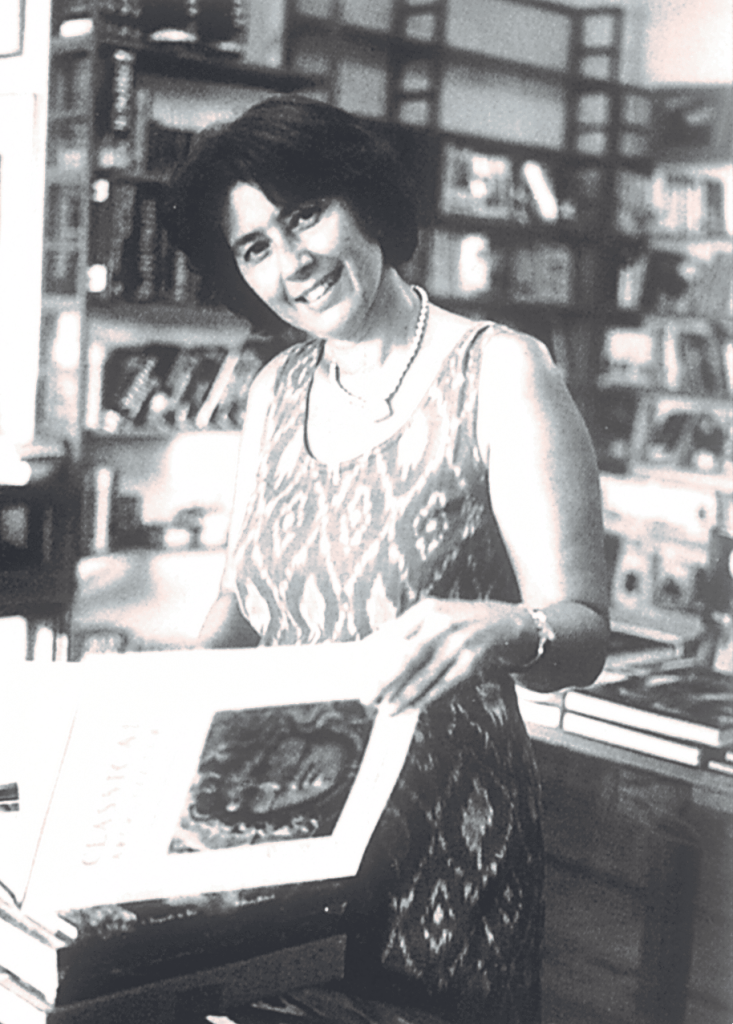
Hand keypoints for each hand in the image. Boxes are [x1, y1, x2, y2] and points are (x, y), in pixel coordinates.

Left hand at [364, 597, 522, 713]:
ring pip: (425, 676)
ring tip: (388, 709)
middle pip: (406, 657)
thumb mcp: (434, 614)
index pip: (393, 634)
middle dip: (384, 681)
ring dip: (404, 696)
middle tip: (368, 697)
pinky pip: (444, 684)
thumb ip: (407, 629)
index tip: (359, 673)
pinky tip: (414, 707)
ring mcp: (457, 643)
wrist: (500, 622)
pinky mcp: (470, 660)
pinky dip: (427, 697)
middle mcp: (441, 624)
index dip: (374, 655)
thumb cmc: (458, 620)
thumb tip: (375, 650)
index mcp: (426, 609)